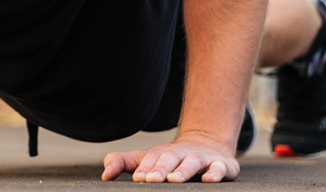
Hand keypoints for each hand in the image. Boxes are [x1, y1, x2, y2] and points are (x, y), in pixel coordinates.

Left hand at [101, 136, 238, 182]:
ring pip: (192, 163)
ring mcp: (201, 158)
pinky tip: (208, 179)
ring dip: (183, 171)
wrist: (207, 145)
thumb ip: (123, 162)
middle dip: (160, 169)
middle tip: (152, 179)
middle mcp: (180, 154)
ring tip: (175, 180)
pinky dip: (215, 172)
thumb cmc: (170, 158)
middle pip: (169, 159)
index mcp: (162, 153)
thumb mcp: (146, 158)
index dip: (144, 168)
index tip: (137, 178)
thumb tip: (104, 175)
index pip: (151, 160)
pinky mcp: (220, 164)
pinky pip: (219, 167)